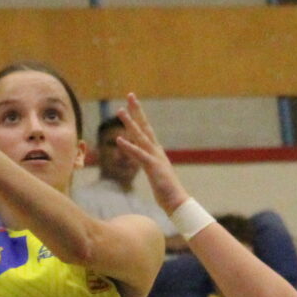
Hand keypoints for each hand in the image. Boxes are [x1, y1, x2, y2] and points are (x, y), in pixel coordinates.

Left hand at [108, 94, 190, 216]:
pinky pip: (138, 154)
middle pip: (144, 126)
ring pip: (140, 136)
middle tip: (130, 95)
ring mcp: (154, 157)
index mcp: (155, 151)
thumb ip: (150, 163)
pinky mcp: (152, 167)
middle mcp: (156, 150)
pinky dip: (129, 147)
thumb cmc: (166, 191)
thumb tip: (146, 160)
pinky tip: (119, 139)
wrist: (177, 202)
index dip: (138, 116)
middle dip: (137, 110)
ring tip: (120, 110)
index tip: (132, 103)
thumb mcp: (155, 173)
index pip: (145, 130)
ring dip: (130, 122)